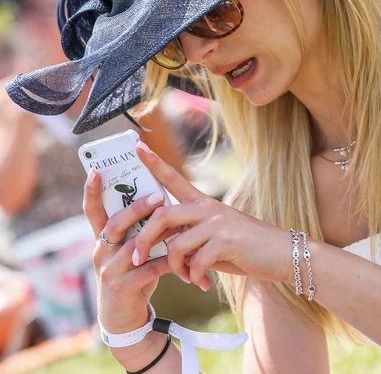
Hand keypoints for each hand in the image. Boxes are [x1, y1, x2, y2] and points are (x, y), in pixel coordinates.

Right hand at [83, 168, 180, 335]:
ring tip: (177, 222)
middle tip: (159, 195)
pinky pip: (148, 269)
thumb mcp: (129, 248)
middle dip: (136, 208)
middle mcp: (100, 251)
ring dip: (157, 233)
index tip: (95, 168)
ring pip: (132, 245)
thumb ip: (137, 227)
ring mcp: (109, 270)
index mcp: (102, 238)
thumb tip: (158, 194)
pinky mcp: (122, 288)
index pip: (92, 210)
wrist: (124, 318)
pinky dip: (168, 262)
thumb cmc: (131, 273)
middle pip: (114, 223)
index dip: (91, 190)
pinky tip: (183, 258)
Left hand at [133, 142, 292, 290]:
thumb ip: (191, 237)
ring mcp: (217, 223)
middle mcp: (208, 208)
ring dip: (175, 268)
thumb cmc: (245, 248)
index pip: (174, 178)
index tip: (137, 146)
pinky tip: (202, 283)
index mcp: (203, 203)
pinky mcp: (226, 241)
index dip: (154, 163)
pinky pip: (195, 263)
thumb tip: (165, 249)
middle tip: (136, 259)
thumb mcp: (215, 237)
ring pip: (175, 245)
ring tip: (187, 278)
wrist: (282, 253)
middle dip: (143, 240)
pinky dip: (194, 277)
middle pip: (161, 215)